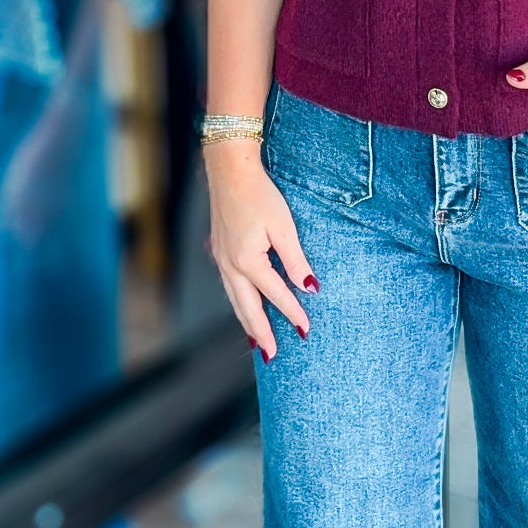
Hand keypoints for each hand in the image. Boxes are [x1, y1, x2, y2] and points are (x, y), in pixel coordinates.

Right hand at [203, 141, 314, 360]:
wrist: (229, 170)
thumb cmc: (259, 194)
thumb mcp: (284, 226)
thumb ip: (295, 260)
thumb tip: (308, 286)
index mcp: (248, 261)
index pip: (275, 295)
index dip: (292, 313)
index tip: (305, 330)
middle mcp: (230, 265)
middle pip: (247, 308)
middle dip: (261, 333)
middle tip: (272, 356)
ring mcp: (221, 259)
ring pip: (234, 300)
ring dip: (247, 322)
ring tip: (257, 342)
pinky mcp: (219, 251)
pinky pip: (229, 287)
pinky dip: (238, 303)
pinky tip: (243, 306)